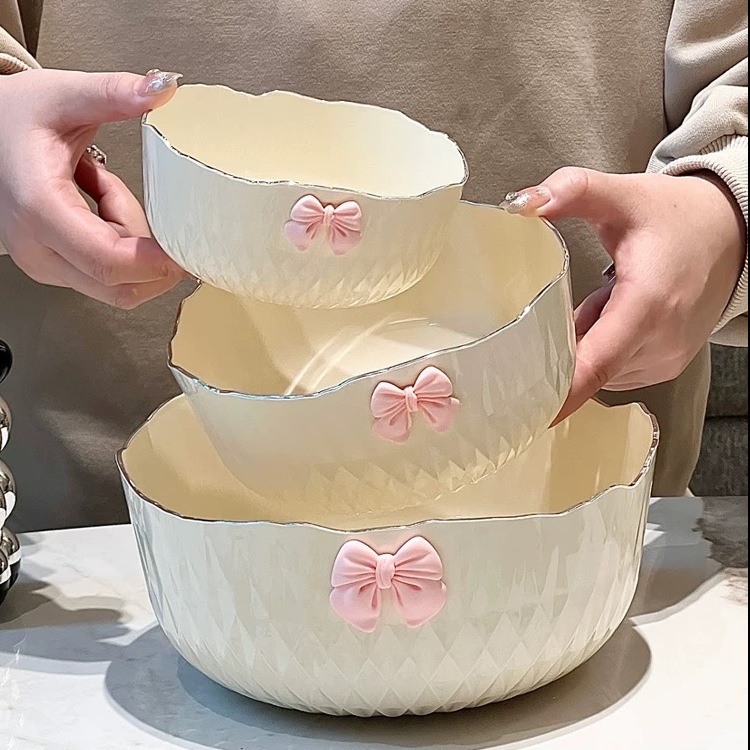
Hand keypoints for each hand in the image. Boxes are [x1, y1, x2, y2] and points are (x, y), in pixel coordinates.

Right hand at [0, 68, 186, 307]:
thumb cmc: (11, 117)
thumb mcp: (64, 95)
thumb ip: (114, 93)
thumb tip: (162, 88)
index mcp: (40, 207)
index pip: (109, 261)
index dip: (156, 264)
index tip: (187, 250)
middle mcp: (37, 246)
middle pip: (120, 285)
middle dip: (153, 257)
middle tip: (157, 210)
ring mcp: (44, 263)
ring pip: (118, 284)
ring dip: (134, 245)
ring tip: (107, 190)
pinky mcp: (53, 268)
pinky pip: (107, 276)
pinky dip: (121, 245)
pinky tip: (100, 205)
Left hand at [501, 167, 745, 422]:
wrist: (733, 234)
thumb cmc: (679, 218)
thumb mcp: (624, 195)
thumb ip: (573, 191)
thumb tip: (522, 203)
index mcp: (647, 306)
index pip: (594, 367)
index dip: (555, 395)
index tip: (522, 411)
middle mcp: (658, 343)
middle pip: (584, 366)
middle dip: (559, 344)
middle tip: (565, 302)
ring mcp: (664, 360)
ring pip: (596, 366)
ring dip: (583, 340)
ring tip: (605, 298)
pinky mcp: (664, 366)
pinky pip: (612, 366)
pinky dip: (601, 343)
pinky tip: (614, 311)